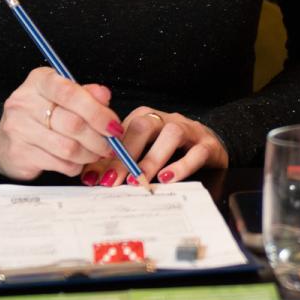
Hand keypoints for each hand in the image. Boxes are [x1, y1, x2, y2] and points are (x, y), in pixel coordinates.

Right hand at [0, 67, 124, 181]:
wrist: (8, 141)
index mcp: (39, 81)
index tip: (114, 125)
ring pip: (68, 147)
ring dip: (90, 154)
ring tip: (97, 153)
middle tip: (111, 145)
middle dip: (99, 138)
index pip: (70, 93)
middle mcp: (24, 102)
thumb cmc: (41, 115)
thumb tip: (104, 96)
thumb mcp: (63, 97)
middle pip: (73, 123)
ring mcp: (18, 129)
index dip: (97, 111)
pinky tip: (78, 161)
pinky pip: (59, 163)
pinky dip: (76, 166)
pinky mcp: (18, 153)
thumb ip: (85, 95)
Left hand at [83, 107, 229, 185]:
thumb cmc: (170, 150)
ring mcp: (189, 129)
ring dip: (153, 158)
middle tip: (113, 181)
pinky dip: (182, 166)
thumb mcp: (141, 153)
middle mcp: (166, 119)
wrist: (210, 145)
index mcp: (145, 117)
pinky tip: (167, 179)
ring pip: (172, 134)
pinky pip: (197, 152)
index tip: (93, 178)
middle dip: (126, 155)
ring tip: (138, 180)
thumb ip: (117, 162)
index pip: (122, 130)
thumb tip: (89, 177)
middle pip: (144, 126)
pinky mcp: (208, 144)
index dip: (106, 153)